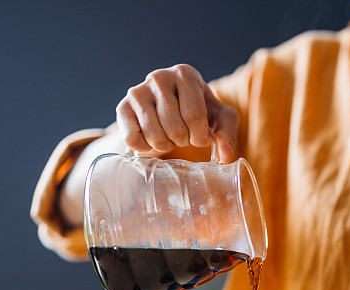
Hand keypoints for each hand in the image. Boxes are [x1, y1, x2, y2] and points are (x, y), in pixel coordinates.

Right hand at [116, 63, 237, 161]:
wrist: (167, 108)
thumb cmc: (199, 111)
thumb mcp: (219, 118)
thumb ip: (227, 133)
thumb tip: (226, 155)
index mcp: (186, 74)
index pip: (194, 115)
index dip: (199, 136)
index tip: (200, 139)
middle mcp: (159, 77)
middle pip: (175, 127)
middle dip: (183, 141)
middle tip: (184, 138)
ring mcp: (138, 91)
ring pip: (155, 135)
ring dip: (166, 146)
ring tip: (170, 138)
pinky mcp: (122, 108)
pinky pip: (133, 139)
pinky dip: (145, 148)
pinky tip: (152, 141)